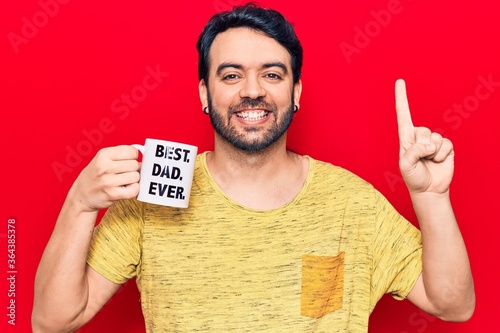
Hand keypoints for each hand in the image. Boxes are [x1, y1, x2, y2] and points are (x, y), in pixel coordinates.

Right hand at [70, 145, 140, 211]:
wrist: (81, 196)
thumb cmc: (95, 176)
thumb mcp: (102, 159)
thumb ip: (121, 154)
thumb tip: (142, 152)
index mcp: (104, 154)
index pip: (132, 151)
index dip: (133, 157)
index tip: (128, 161)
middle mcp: (105, 166)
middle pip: (135, 164)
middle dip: (133, 170)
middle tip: (124, 174)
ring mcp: (108, 181)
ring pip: (136, 177)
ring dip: (133, 181)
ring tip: (123, 182)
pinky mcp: (112, 194)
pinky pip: (134, 189)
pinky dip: (133, 190)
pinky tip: (125, 189)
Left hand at [395, 79, 453, 194]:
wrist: (429, 190)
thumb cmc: (413, 177)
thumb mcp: (405, 165)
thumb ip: (413, 151)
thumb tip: (429, 144)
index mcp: (405, 138)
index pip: (403, 114)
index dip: (401, 97)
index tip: (399, 81)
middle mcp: (419, 137)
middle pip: (422, 130)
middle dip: (422, 146)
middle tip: (420, 159)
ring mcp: (433, 141)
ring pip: (435, 138)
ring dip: (432, 153)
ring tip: (429, 162)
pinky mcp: (446, 147)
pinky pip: (446, 144)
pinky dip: (442, 155)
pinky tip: (438, 162)